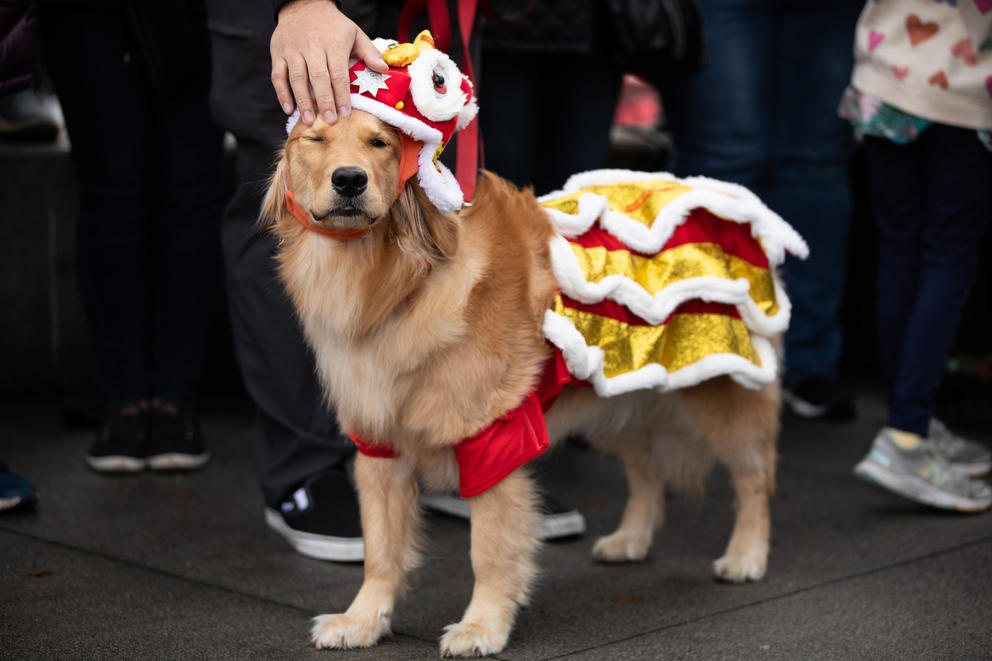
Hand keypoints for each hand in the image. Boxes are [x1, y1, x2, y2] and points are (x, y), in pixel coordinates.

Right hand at [270, 0, 387, 124]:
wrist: (304, 4)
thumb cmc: (333, 25)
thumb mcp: (354, 33)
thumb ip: (369, 52)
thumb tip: (383, 70)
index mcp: (333, 44)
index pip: (338, 73)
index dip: (342, 94)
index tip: (345, 113)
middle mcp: (312, 47)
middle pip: (318, 77)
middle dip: (324, 101)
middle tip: (330, 121)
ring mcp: (293, 50)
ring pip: (297, 78)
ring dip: (303, 101)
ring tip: (309, 120)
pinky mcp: (278, 53)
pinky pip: (278, 75)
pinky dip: (282, 93)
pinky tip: (289, 109)